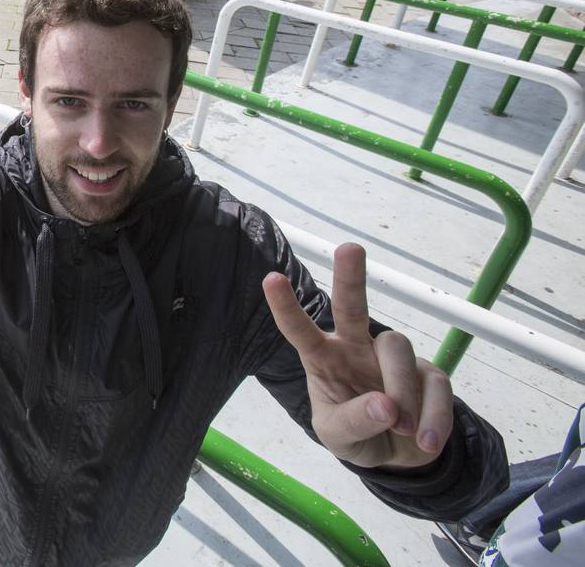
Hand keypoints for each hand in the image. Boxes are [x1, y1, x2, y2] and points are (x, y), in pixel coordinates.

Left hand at [263, 244, 452, 470]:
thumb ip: (355, 422)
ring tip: (401, 429)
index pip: (301, 330)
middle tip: (349, 248)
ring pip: (398, 352)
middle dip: (350, 277)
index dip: (286, 307)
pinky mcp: (428, 372)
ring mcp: (392, 357)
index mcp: (324, 358)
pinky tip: (425, 442)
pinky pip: (435, 386)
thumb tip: (387, 406)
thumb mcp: (339, 437)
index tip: (271, 278)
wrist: (397, 457)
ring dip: (401, 394)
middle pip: (352, 307)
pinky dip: (433, 417)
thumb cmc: (356, 435)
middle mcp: (356, 347)